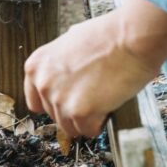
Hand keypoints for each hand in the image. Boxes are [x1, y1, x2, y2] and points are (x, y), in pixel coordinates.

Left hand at [24, 0, 166, 137]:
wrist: (131, 38)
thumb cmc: (108, 36)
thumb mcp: (70, 43)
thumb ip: (60, 64)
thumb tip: (64, 76)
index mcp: (36, 66)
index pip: (36, 102)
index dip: (54, 104)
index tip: (67, 102)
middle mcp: (44, 84)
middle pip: (55, 116)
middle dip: (73, 110)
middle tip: (92, 96)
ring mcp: (60, 99)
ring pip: (70, 127)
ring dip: (86, 119)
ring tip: (102, 101)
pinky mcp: (80, 112)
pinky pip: (88, 130)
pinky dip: (99, 124)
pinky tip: (108, 107)